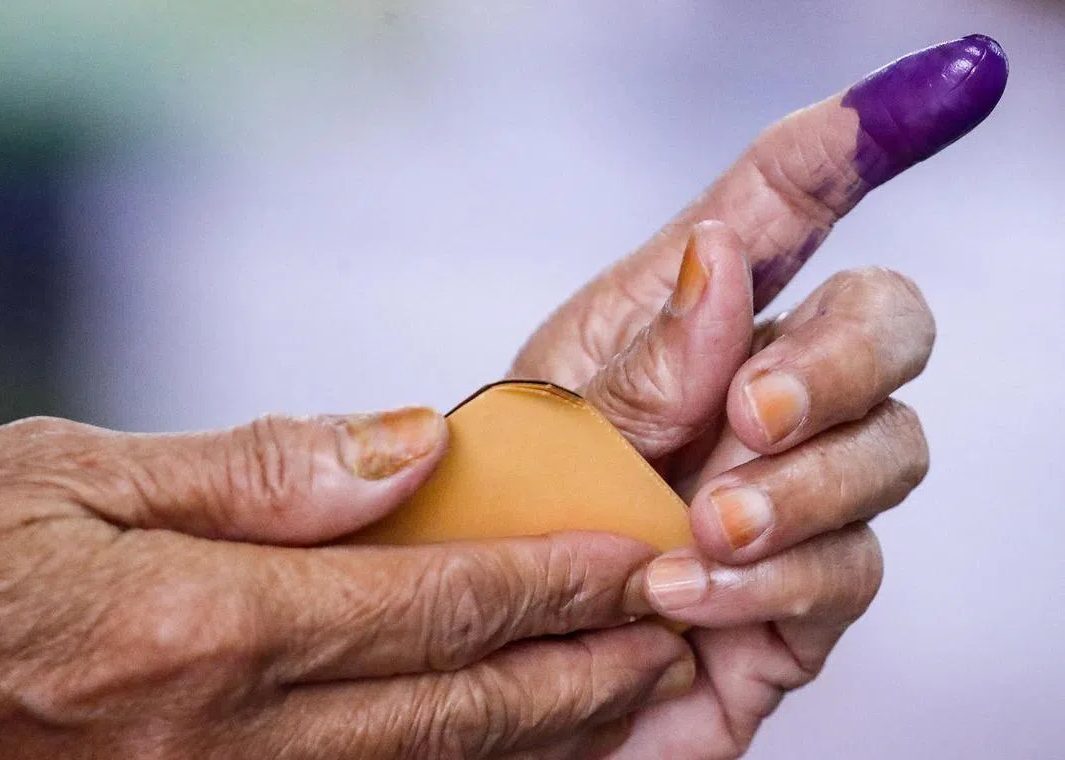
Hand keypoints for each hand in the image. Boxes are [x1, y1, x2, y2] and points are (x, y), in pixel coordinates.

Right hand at [0, 410, 694, 758]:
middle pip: (455, 704)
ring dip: (545, 734)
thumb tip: (408, 446)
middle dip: (582, 669)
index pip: (432, 603)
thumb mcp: (75, 471)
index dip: (549, 581)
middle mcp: (229, 730)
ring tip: (628, 693)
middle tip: (673, 632)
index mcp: (207, 624)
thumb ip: (257, 468)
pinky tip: (504, 748)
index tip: (632, 556)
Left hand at [510, 35, 1004, 758]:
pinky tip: (689, 591)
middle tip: (756, 410)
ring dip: (802, 485)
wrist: (492, 669)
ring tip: (703, 521)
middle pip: (884, 323)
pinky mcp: (805, 590)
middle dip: (843, 357)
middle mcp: (754, 394)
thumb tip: (727, 258)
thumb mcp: (550, 427)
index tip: (944, 85)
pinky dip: (775, 577)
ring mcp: (793, 492)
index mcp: (679, 322)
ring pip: (890, 448)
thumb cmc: (504, 525)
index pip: (783, 212)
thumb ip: (645, 356)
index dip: (853, 147)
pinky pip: (850, 567)